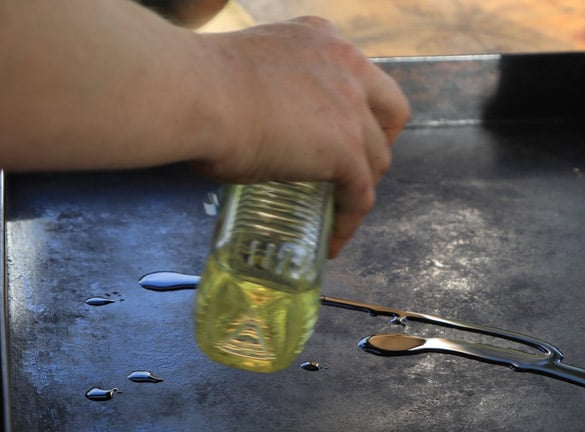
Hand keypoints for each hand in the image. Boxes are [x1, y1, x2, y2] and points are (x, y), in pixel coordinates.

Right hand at [198, 17, 409, 256]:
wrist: (193, 92)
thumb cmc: (196, 84)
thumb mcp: (249, 73)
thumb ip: (271, 94)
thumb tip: (254, 130)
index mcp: (322, 37)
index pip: (361, 76)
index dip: (360, 108)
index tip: (344, 130)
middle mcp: (347, 65)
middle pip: (390, 111)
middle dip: (380, 142)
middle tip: (356, 169)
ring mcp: (351, 109)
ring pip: (377, 158)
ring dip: (362, 185)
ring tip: (338, 209)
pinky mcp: (346, 150)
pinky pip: (360, 195)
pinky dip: (348, 221)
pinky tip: (331, 240)